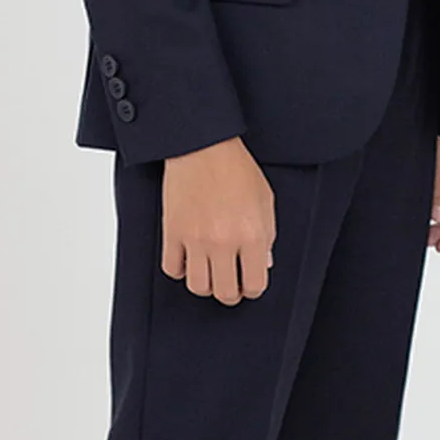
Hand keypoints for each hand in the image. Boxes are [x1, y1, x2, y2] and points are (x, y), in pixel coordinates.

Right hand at [161, 137, 275, 302]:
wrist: (203, 146)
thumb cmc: (235, 168)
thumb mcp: (265, 201)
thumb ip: (266, 236)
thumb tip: (262, 263)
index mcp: (252, 234)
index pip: (255, 285)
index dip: (253, 288)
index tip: (249, 283)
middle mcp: (224, 241)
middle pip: (225, 293)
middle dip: (230, 292)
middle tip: (230, 283)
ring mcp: (195, 239)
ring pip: (198, 287)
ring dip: (205, 284)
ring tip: (209, 272)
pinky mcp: (172, 232)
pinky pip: (172, 268)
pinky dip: (180, 269)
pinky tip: (189, 259)